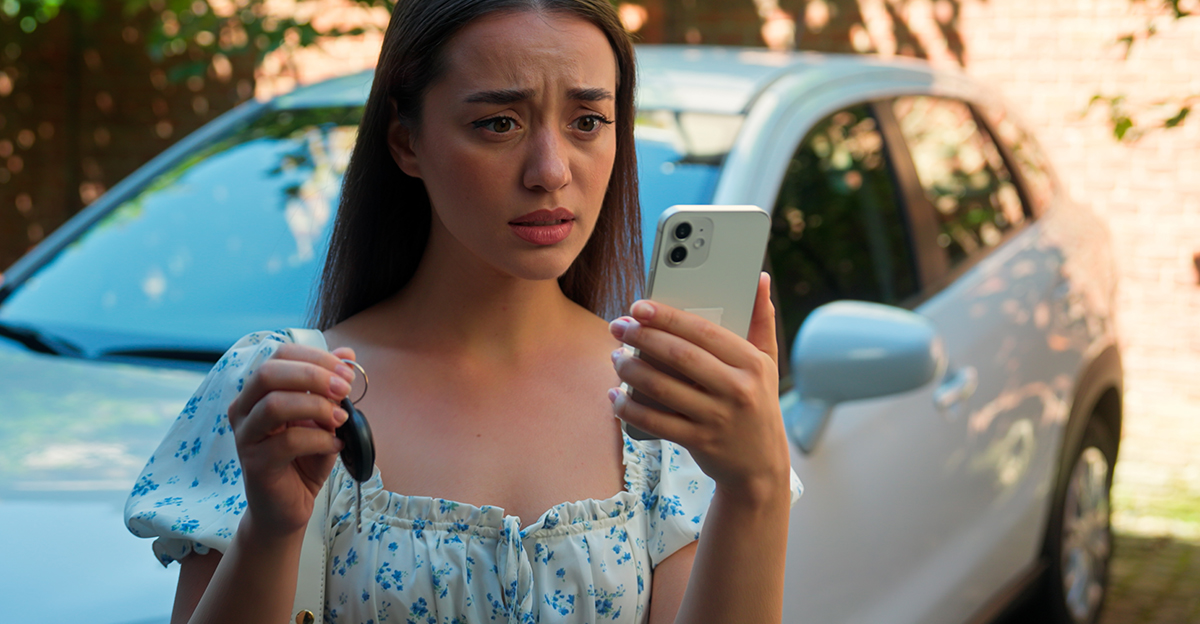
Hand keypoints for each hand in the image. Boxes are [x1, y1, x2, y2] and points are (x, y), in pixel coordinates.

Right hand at [227, 343, 356, 537]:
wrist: (289, 506)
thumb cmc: (304, 458)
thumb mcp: (323, 417)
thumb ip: (330, 387)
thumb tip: (346, 353)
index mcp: (259, 391)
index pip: (280, 356)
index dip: (315, 358)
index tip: (347, 372)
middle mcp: (245, 409)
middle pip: (269, 373)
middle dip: (313, 376)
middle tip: (344, 390)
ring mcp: (246, 436)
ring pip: (274, 405)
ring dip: (316, 407)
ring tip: (341, 421)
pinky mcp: (255, 463)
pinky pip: (287, 441)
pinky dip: (319, 439)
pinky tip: (334, 446)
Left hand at [609, 273, 790, 505]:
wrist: (761, 466)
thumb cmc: (758, 403)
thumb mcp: (767, 362)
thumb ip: (761, 320)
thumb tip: (761, 277)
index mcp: (752, 363)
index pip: (704, 332)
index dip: (667, 317)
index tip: (638, 306)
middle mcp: (737, 389)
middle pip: (679, 357)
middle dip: (642, 338)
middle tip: (618, 327)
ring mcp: (718, 418)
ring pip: (663, 389)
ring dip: (632, 371)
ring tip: (616, 358)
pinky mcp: (700, 442)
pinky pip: (656, 422)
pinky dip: (631, 409)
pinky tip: (616, 397)